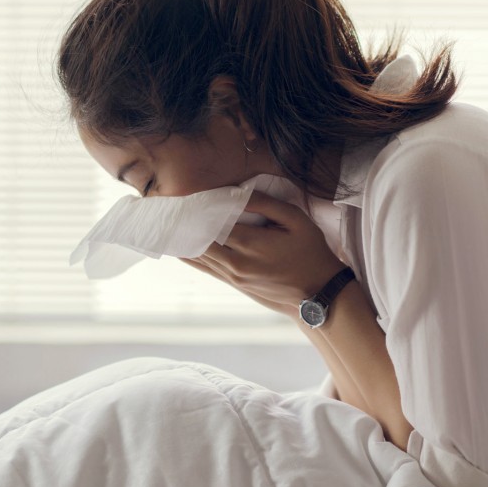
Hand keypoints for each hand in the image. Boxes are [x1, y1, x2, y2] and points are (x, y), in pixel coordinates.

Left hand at [178, 189, 346, 318]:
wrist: (318, 293)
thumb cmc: (311, 252)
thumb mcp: (296, 220)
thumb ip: (266, 203)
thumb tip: (238, 193)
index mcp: (251, 244)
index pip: (213, 222)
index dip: (197, 209)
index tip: (184, 194)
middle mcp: (236, 263)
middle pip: (199, 239)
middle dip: (185, 223)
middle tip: (171, 205)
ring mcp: (233, 276)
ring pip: (197, 256)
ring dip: (183, 239)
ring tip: (169, 222)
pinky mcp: (233, 283)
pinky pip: (204, 268)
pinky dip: (190, 255)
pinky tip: (179, 245)